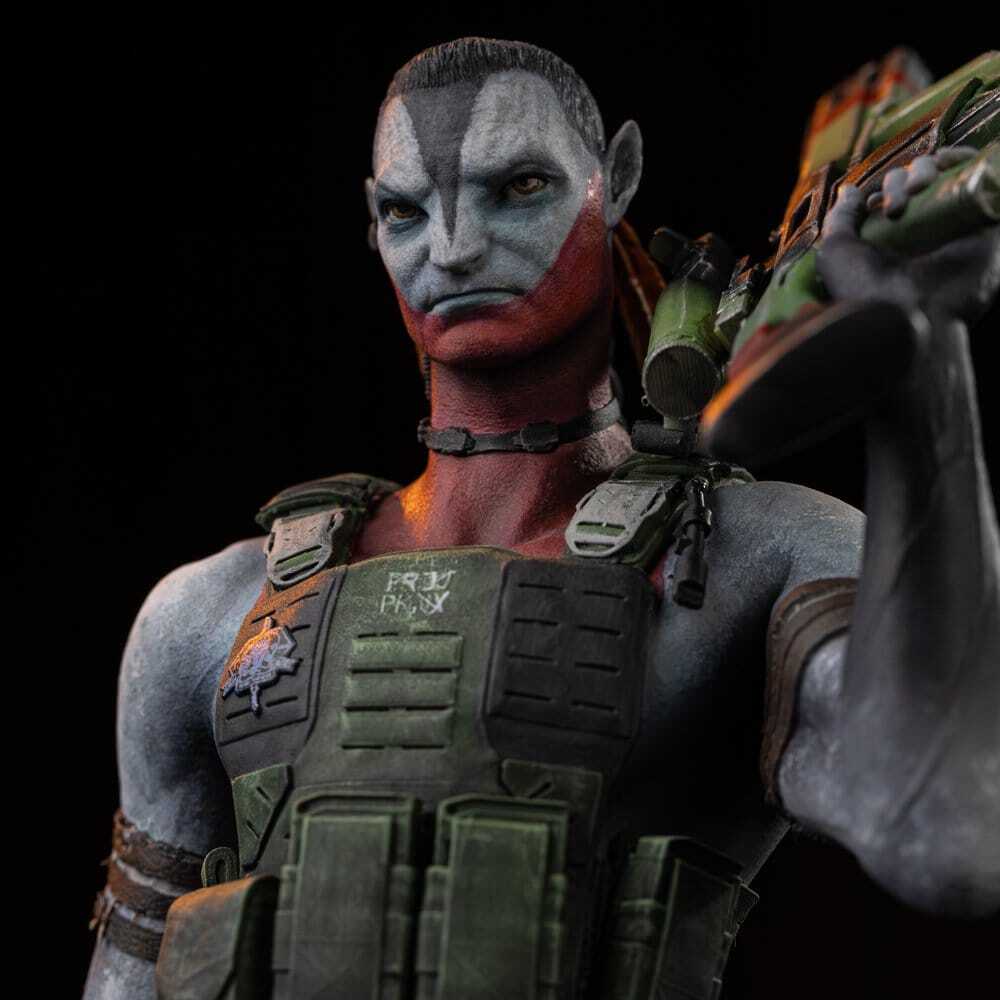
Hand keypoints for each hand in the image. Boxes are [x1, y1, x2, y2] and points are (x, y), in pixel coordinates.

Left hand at [817, 148, 999, 328]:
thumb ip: (842, 218)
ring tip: (918, 188)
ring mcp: (955, 229)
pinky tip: (948, 162)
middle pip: (919, 183)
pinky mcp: (984, 227)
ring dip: (928, 169)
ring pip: (948, 177)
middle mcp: (925, 234)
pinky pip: (982, 181)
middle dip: (902, 180)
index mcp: (891, 241)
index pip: (894, 197)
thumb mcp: (838, 251)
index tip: (872, 207)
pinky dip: (966, 161)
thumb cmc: (864, 289)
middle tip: (895, 206)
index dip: (884, 189)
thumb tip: (850, 189)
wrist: (904, 315)